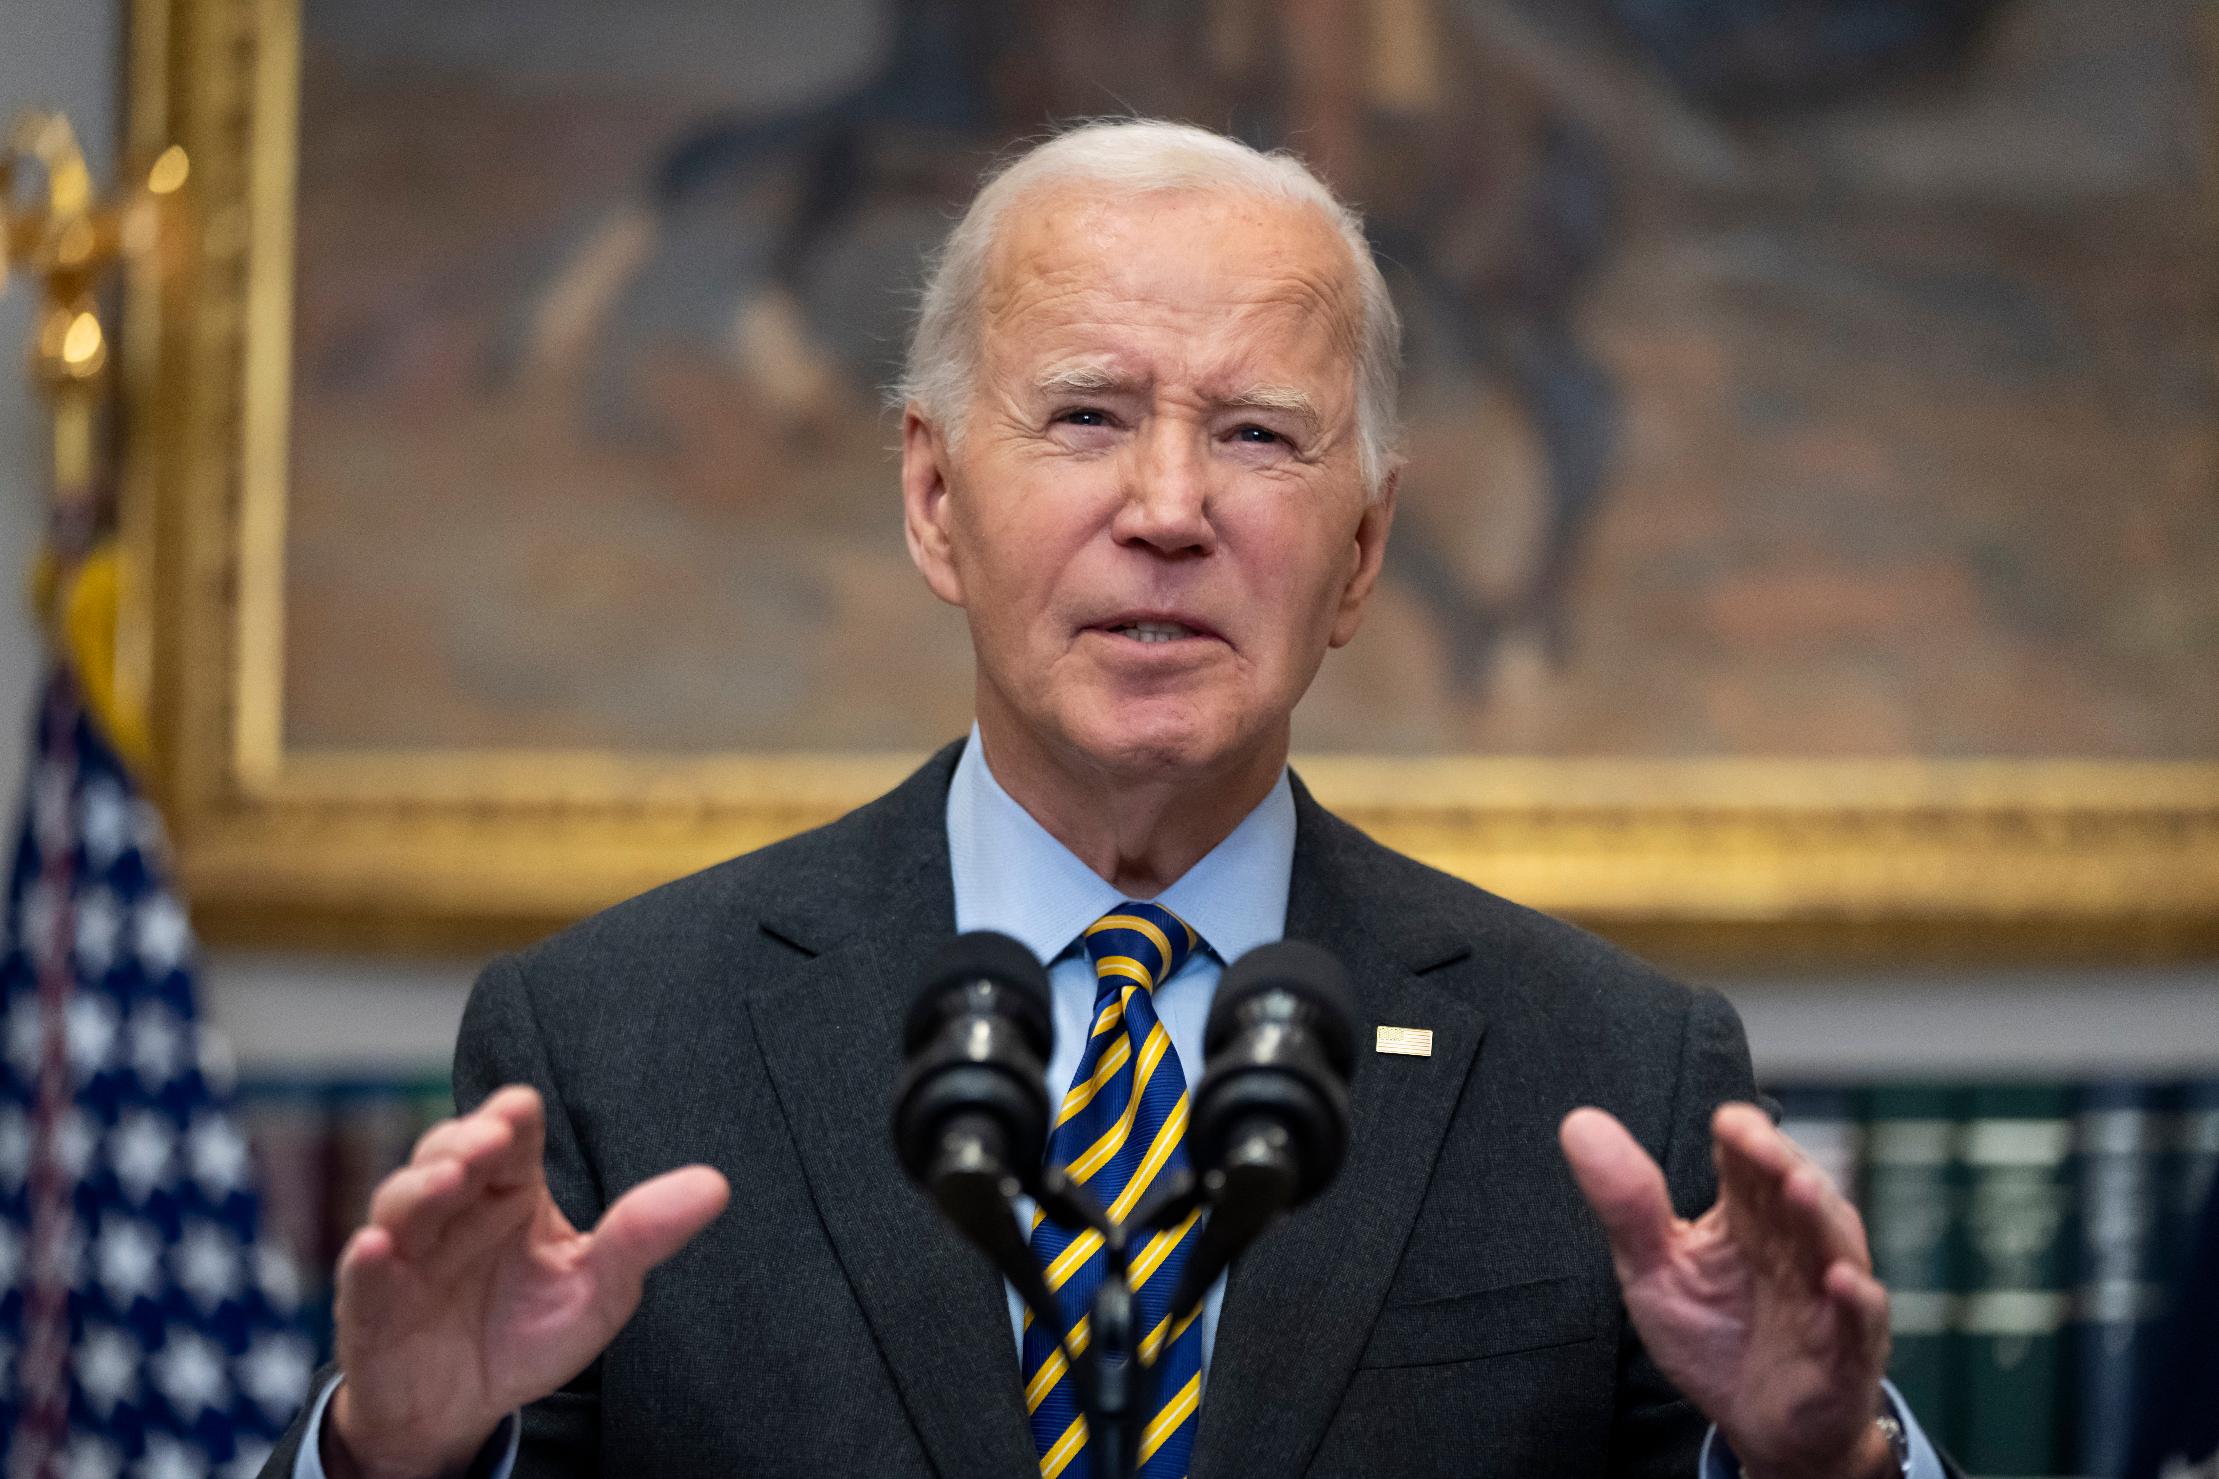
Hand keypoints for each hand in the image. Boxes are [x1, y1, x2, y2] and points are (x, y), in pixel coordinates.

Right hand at [324, 1086, 729, 1478]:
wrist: (465, 1411)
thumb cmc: (529, 1332)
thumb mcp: (599, 1288)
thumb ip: (644, 1235)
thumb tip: (716, 1185)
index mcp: (509, 1189)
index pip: (509, 1135)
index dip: (510, 1117)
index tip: (520, 1111)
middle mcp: (454, 1208)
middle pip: (448, 1153)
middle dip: (464, 1143)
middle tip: (488, 1142)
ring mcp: (407, 1253)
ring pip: (401, 1202)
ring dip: (419, 1188)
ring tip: (446, 1182)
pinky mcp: (372, 1306)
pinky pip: (362, 1278)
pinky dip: (365, 1261)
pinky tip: (376, 1250)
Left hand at [1560, 1103, 1894, 1478]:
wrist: (1757, 1424)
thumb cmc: (1712, 1334)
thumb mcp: (1655, 1269)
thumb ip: (1626, 1203)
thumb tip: (1578, 1123)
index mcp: (1749, 1212)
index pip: (1749, 1158)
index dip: (1742, 1135)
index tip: (1723, 1123)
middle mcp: (1796, 1239)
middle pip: (1794, 1186)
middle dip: (1777, 1162)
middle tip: (1754, 1142)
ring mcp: (1826, 1291)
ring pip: (1833, 1240)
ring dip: (1817, 1214)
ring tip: (1796, 1188)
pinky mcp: (1848, 1348)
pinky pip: (1861, 1319)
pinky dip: (1856, 1299)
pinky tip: (1841, 1281)